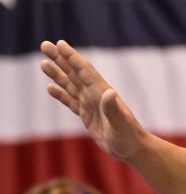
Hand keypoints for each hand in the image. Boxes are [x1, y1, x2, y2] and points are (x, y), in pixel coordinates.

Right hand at [40, 40, 148, 161]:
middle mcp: (96, 96)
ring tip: (43, 62)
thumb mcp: (120, 124)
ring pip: (70, 86)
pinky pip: (71, 102)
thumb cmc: (129, 138)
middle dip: (60, 59)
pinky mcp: (88, 117)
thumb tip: (109, 92)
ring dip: (57, 74)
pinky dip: (61, 94)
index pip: (84, 71)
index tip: (60, 43)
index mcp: (102, 94)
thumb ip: (113, 109)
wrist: (133, 149)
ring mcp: (91, 106)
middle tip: (45, 44)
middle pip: (74, 74)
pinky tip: (50, 87)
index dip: (72, 57)